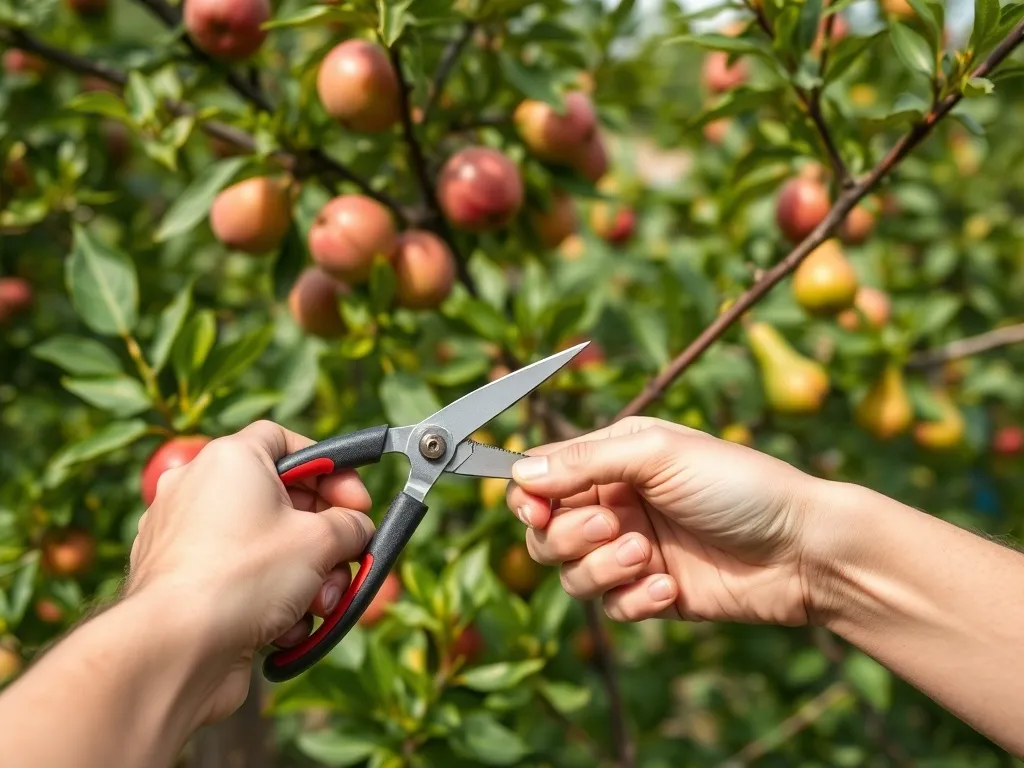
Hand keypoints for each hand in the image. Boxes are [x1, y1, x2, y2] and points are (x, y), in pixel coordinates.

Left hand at [125, 421, 374, 724]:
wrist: (176, 650)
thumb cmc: (246, 578)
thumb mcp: (322, 541)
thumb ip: (350, 525)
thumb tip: (355, 530)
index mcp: (230, 460)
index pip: (286, 442)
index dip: (330, 468)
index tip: (356, 504)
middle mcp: (198, 489)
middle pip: (282, 502)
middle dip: (324, 539)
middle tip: (347, 561)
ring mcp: (184, 537)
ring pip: (266, 548)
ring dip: (305, 577)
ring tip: (318, 606)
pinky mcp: (180, 583)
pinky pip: (240, 580)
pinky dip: (269, 601)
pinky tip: (284, 629)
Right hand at [506, 416, 824, 626]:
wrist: (804, 549)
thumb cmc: (739, 485)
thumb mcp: (659, 453)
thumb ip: (585, 462)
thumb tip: (520, 473)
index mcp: (613, 459)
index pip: (542, 477)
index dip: (529, 496)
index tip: (535, 509)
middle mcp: (616, 504)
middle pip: (546, 531)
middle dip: (569, 534)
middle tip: (614, 525)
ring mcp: (632, 552)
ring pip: (572, 574)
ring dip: (601, 567)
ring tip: (645, 555)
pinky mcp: (651, 595)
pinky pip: (612, 608)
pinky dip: (633, 600)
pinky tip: (670, 589)